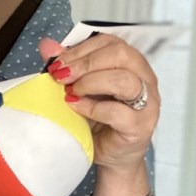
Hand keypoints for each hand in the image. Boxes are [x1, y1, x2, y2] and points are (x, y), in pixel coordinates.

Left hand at [39, 34, 158, 176]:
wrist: (109, 152)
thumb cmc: (97, 116)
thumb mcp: (78, 87)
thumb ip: (66, 65)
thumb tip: (47, 45)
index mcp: (131, 63)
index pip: (110, 42)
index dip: (81, 49)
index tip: (58, 63)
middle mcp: (144, 78)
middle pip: (121, 54)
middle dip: (85, 63)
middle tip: (62, 76)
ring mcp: (147, 102)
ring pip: (124, 80)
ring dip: (90, 83)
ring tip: (71, 93)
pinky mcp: (141, 125)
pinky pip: (118, 111)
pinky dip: (91, 107)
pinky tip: (76, 108)